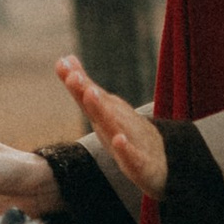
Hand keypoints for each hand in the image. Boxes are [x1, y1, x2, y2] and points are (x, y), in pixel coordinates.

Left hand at [56, 55, 166, 198]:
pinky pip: (132, 156)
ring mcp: (131, 142)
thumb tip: (65, 59)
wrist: (162, 161)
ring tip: (91, 95)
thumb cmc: (128, 134)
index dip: (75, 82)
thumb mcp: (103, 112)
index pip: (89, 96)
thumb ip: (83, 88)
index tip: (61, 63)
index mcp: (107, 114)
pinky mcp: (140, 164)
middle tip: (73, 76)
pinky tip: (119, 140)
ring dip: (103, 112)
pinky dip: (126, 148)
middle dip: (87, 92)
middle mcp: (119, 123)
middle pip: (101, 107)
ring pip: (115, 126)